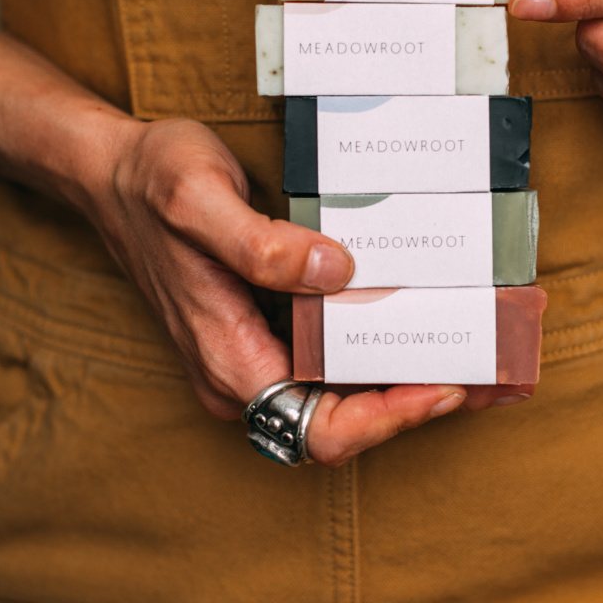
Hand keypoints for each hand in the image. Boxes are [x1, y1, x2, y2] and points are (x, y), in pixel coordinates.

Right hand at [79, 117, 531, 466]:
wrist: (113, 174)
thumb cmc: (152, 183)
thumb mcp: (198, 198)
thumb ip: (260, 243)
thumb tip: (335, 271)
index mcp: (228, 358)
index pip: (318, 428)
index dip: (387, 419)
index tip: (444, 386)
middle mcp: (242, 374)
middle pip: (342, 425)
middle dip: (416, 405)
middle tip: (488, 373)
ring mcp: (253, 359)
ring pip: (341, 402)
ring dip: (407, 385)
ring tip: (476, 356)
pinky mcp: (265, 336)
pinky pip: (331, 368)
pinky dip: (382, 358)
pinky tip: (424, 329)